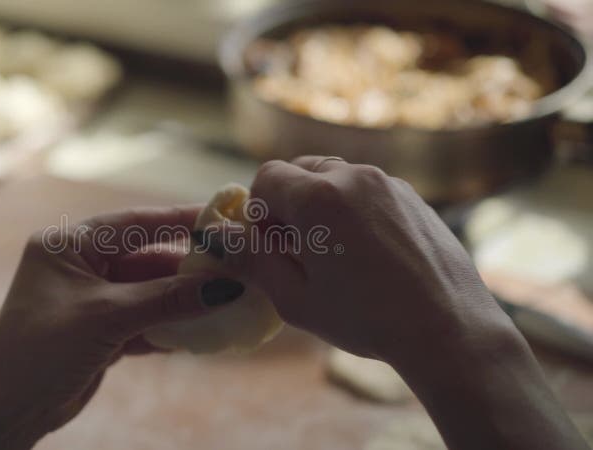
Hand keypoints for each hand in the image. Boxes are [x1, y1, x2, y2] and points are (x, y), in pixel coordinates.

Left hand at [0, 207, 243, 449]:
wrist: (6, 411)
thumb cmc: (41, 350)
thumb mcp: (107, 317)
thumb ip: (166, 298)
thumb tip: (222, 286)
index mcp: (68, 245)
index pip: (132, 223)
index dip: (177, 219)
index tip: (219, 219)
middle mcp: (79, 266)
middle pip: (145, 258)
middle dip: (186, 268)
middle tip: (233, 268)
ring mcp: (92, 299)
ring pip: (149, 292)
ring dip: (182, 300)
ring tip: (225, 299)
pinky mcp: (101, 331)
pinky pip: (144, 319)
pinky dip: (169, 326)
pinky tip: (200, 330)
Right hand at [227, 157, 587, 449]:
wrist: (448, 328)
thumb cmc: (366, 319)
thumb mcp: (294, 298)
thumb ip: (253, 259)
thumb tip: (221, 237)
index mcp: (318, 197)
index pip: (267, 176)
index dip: (258, 209)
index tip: (268, 242)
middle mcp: (353, 176)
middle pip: (301, 168)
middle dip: (288, 201)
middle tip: (296, 248)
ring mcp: (388, 182)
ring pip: (335, 176)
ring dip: (321, 203)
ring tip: (333, 252)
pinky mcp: (412, 196)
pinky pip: (367, 189)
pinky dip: (353, 208)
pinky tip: (366, 252)